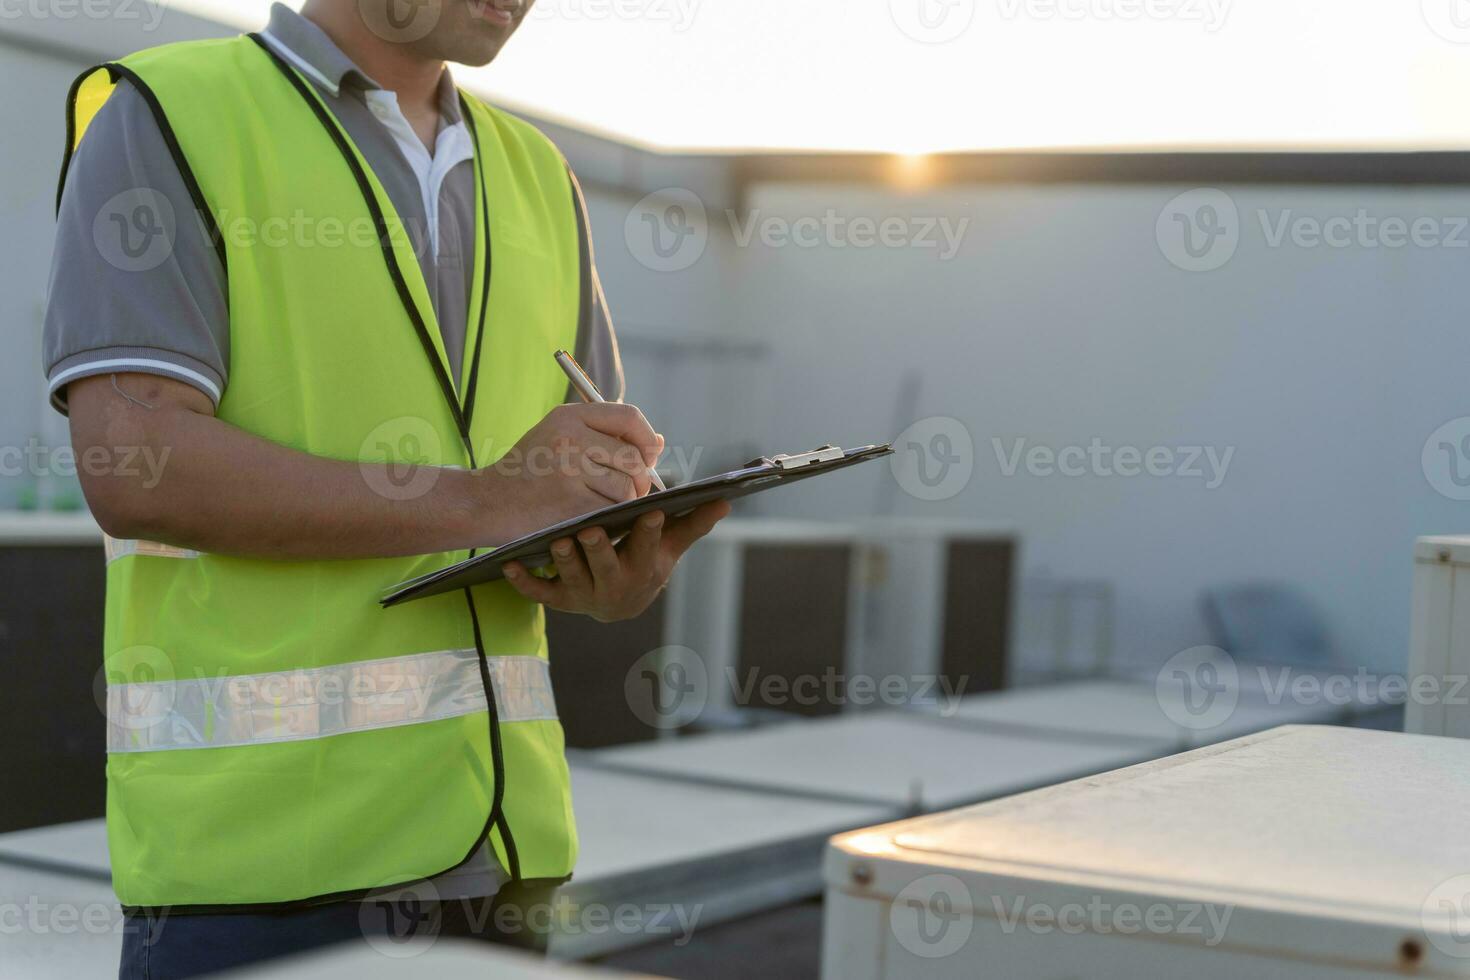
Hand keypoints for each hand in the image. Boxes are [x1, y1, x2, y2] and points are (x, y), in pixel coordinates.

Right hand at [472, 403, 662, 544]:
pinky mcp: (571, 503)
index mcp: (569, 416)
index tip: (647, 455)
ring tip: (606, 503)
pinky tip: (595, 516)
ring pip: (628, 486)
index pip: (629, 417)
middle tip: (630, 490)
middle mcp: (570, 438)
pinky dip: (612, 516)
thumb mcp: (559, 437)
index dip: (645, 438)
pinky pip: (613, 509)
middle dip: (641, 478)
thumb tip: (657, 442)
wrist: (486, 502)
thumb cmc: (528, 471)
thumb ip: (606, 435)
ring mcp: (570, 471)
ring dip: (626, 501)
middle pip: (634, 457)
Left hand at [501, 500, 730, 621]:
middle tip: (590, 530)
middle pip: (606, 567)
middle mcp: (614, 584)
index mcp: (643, 567)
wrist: (620, 604)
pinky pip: (540, 593)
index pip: (648, 547)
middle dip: (600, 551)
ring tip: (557, 540)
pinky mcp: (559, 599)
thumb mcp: (671, 546)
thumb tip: (726, 499)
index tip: (650, 510)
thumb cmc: (647, 562)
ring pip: (572, 578)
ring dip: (564, 561)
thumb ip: (694, 523)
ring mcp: (584, 594)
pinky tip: (509, 566)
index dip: (649, 531)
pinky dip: (524, 583)